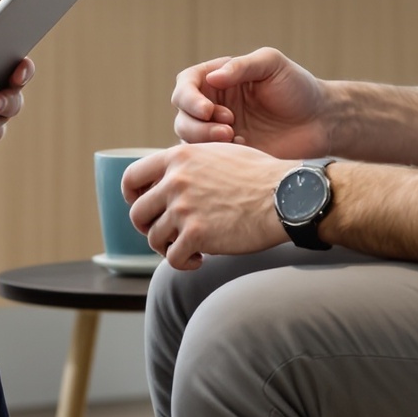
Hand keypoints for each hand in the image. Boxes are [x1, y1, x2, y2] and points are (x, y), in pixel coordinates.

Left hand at [121, 143, 294, 269]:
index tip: (141, 207)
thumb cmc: (260, 176)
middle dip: (148, 227)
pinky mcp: (195, 234)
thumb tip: (174, 177)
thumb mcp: (219, 153)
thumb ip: (192, 163)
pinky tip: (199, 260)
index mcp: (179, 157)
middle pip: (138, 213)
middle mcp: (175, 181)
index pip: (132, 177)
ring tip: (188, 249)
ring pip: (154, 238)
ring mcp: (183, 208)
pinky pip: (172, 258)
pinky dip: (183, 263)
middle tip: (166, 234)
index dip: (131, 196)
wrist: (285, 196)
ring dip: (168, 247)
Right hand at [171, 47, 331, 157]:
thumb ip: (241, 66)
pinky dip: (217, 157)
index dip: (189, 98)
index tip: (208, 110)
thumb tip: (211, 78)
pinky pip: (207, 160)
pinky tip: (244, 151)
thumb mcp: (271, 64)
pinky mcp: (229, 155)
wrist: (321, 122)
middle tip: (227, 128)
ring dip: (204, 141)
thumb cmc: (297, 87)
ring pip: (189, 140)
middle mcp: (213, 105)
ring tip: (234, 138)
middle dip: (197, 124)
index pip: (186, 85)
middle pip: (183, 115)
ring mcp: (219, 132)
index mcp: (218, 80)